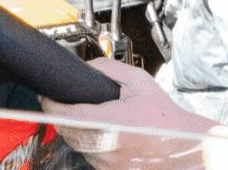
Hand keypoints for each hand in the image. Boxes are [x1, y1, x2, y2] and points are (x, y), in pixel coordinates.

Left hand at [40, 58, 218, 169]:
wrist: (182, 144)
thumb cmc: (163, 116)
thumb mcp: (139, 82)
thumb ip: (109, 70)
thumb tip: (87, 67)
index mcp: (110, 122)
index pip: (67, 115)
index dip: (51, 105)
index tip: (45, 97)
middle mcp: (105, 146)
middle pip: (66, 131)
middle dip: (60, 115)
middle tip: (60, 102)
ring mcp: (106, 162)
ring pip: (76, 144)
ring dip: (74, 130)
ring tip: (84, 115)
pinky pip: (89, 155)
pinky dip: (88, 143)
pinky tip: (100, 131)